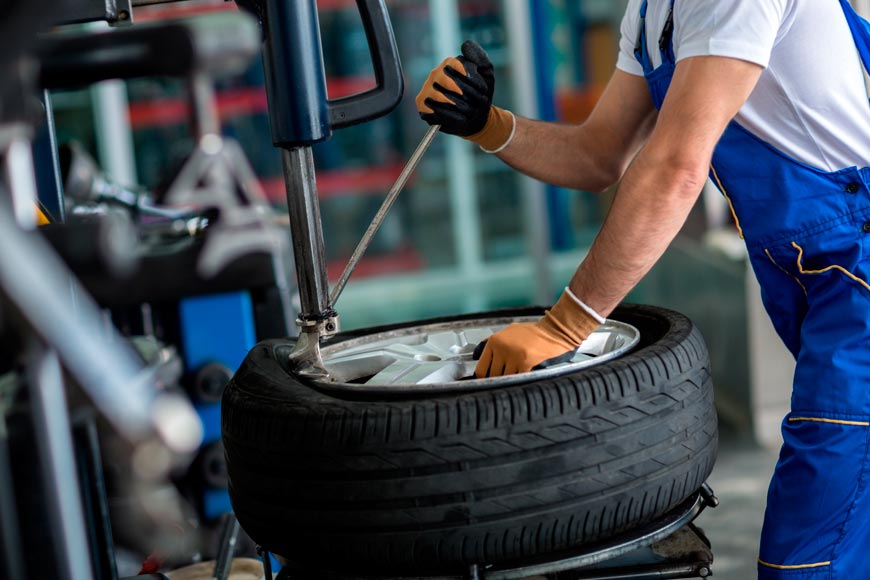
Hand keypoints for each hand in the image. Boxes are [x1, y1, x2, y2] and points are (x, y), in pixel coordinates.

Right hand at [415, 40, 513, 151]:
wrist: (476, 118)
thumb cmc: (479, 94)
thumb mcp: (486, 75)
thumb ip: (480, 58)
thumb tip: (464, 45)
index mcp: (450, 64)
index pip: (457, 65)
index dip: (471, 80)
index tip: (483, 90)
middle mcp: (436, 73)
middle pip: (448, 81)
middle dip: (467, 95)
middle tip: (478, 103)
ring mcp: (427, 88)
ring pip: (440, 96)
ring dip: (460, 107)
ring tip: (470, 112)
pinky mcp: (422, 104)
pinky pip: (432, 108)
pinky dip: (449, 115)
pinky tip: (459, 118)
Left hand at [474, 290, 602, 377]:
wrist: (554, 330)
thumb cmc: (533, 332)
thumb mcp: (509, 332)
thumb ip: (494, 344)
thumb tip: (479, 355)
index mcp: (494, 341)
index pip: (481, 368)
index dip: (484, 378)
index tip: (487, 382)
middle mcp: (501, 348)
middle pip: (493, 376)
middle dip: (498, 381)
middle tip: (504, 381)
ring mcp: (513, 355)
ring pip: (505, 379)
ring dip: (511, 381)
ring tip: (516, 377)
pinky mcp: (526, 362)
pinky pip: (518, 378)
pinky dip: (521, 380)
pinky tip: (525, 376)